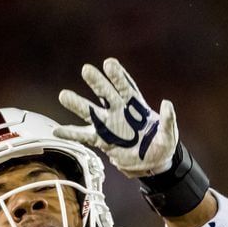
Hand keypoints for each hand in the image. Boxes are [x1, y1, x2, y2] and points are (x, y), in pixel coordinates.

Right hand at [55, 57, 178, 177]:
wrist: (153, 163)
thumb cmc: (162, 145)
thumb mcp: (169, 135)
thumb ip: (168, 121)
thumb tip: (167, 104)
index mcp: (135, 106)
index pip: (125, 87)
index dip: (118, 75)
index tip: (109, 63)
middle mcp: (119, 111)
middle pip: (105, 94)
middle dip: (97, 82)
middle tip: (87, 69)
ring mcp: (109, 125)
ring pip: (91, 112)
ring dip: (78, 104)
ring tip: (64, 95)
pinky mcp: (102, 141)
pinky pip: (84, 136)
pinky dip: (71, 134)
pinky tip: (57, 131)